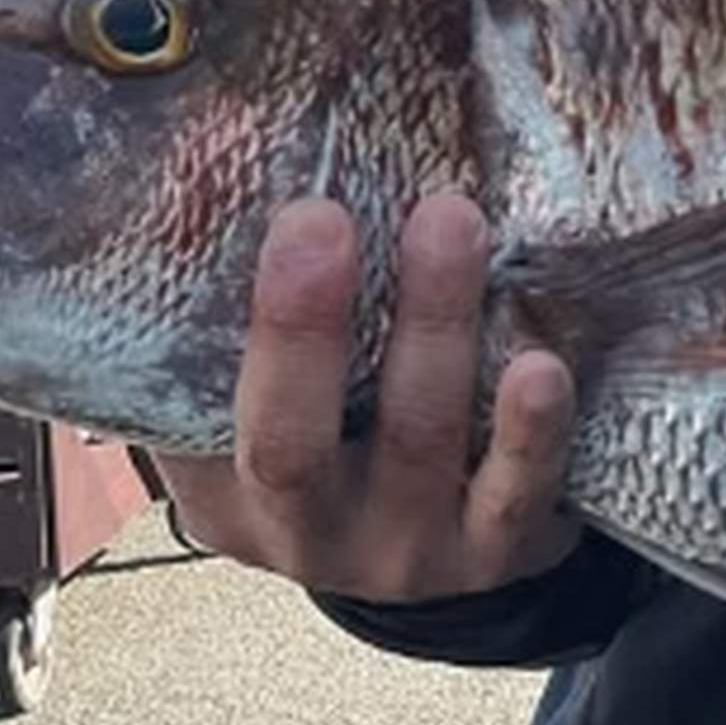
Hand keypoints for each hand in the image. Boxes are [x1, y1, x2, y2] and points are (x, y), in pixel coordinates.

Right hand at [145, 195, 579, 601]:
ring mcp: (403, 552)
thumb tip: (203, 153)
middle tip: (316, 218)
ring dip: (431, 326)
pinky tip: (540, 365)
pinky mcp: (497, 551)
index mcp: (225, 495)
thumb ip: (229, 319)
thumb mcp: (262, 409)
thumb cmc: (339, 443)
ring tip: (448, 221)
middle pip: (288, 443)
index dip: (187, 322)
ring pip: (415, 439)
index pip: (185, 413)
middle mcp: (305, 534)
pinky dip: (528, 430)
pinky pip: (516, 492)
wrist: (445, 571)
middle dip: (300, 331)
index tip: (207, 206)